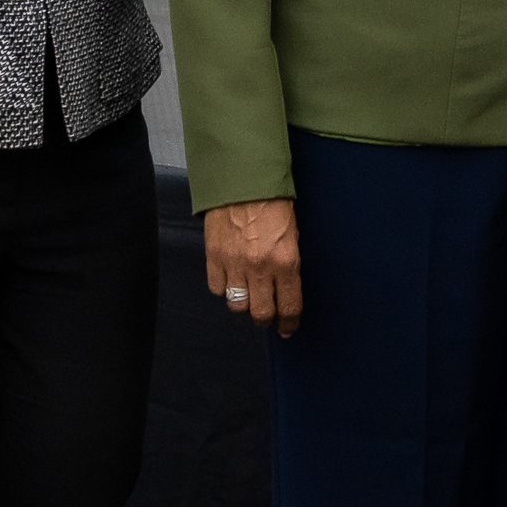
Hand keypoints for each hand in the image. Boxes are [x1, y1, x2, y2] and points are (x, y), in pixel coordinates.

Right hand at [205, 198, 302, 337]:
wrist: (242, 178)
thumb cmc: (273, 202)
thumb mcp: (293, 233)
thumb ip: (288, 264)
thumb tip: (285, 289)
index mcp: (286, 261)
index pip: (289, 306)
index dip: (289, 323)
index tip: (288, 328)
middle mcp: (260, 268)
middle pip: (260, 314)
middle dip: (266, 319)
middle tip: (268, 316)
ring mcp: (234, 264)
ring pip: (236, 305)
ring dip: (244, 304)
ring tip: (248, 295)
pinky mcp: (213, 256)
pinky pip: (217, 288)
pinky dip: (224, 288)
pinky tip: (230, 279)